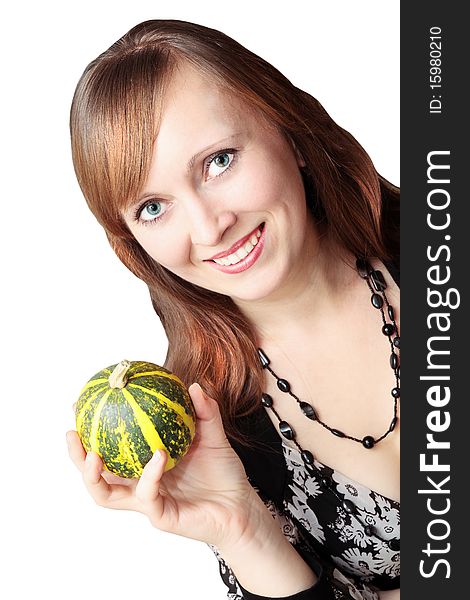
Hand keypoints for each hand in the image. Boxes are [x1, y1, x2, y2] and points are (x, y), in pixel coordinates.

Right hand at [67, 383, 264, 548]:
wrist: (241, 505)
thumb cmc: (223, 472)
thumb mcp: (213, 435)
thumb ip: (204, 411)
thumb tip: (194, 385)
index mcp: (144, 464)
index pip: (110, 449)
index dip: (91, 431)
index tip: (80, 406)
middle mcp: (139, 483)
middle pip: (95, 476)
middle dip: (77, 457)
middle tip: (72, 432)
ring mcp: (147, 502)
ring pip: (107, 496)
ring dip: (94, 476)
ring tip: (94, 454)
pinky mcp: (160, 515)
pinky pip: (147, 495)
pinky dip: (149, 474)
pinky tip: (156, 455)